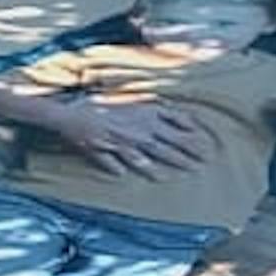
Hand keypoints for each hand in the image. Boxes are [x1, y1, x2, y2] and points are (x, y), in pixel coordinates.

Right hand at [23, 97, 212, 177]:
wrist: (70, 112)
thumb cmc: (98, 102)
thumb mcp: (127, 98)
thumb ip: (148, 108)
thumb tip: (171, 114)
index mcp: (141, 111)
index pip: (172, 120)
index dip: (189, 130)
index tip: (204, 138)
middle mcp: (135, 127)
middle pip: (166, 141)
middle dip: (188, 151)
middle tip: (205, 159)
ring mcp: (122, 142)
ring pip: (150, 155)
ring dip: (169, 163)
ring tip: (186, 172)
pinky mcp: (108, 153)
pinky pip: (122, 164)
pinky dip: (135, 170)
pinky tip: (149, 177)